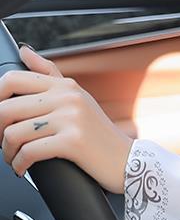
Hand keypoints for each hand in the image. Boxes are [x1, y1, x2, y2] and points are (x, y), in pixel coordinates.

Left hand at [0, 45, 133, 193]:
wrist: (128, 162)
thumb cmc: (100, 135)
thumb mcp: (78, 99)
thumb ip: (50, 74)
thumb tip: (24, 51)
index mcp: (66, 86)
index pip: (13, 79)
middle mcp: (68, 98)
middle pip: (5, 109)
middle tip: (3, 143)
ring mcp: (71, 118)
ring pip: (13, 133)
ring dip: (7, 152)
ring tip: (14, 158)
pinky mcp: (73, 142)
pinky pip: (29, 152)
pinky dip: (20, 164)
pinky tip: (23, 168)